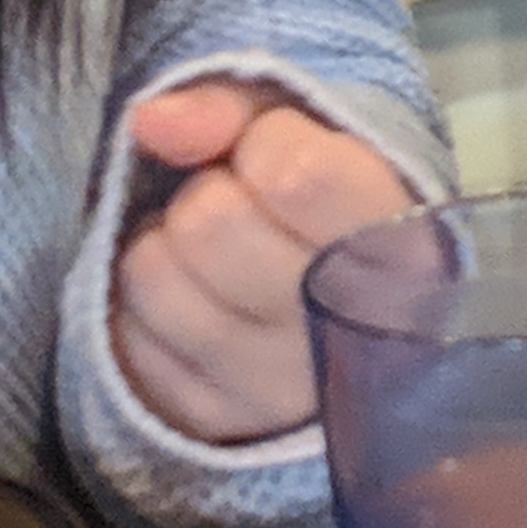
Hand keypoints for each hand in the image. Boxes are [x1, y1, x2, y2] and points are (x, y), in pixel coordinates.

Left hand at [110, 83, 418, 445]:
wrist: (357, 306)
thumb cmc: (330, 203)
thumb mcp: (305, 128)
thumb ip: (235, 105)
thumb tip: (150, 123)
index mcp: (398, 245)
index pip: (293, 175)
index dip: (265, 147)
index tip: (283, 160)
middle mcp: (344, 332)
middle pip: (209, 223)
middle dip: (210, 194)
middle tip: (243, 208)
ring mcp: (278, 389)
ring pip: (153, 274)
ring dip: (166, 247)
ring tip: (213, 257)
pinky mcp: (216, 421)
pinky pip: (128, 338)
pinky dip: (146, 308)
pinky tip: (196, 302)